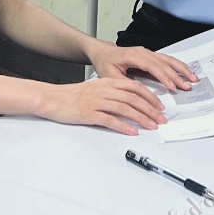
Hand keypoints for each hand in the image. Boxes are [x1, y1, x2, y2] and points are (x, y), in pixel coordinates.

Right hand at [40, 77, 170, 134]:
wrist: (52, 98)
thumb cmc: (73, 95)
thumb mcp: (96, 87)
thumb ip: (113, 91)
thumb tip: (132, 100)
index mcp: (108, 82)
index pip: (135, 87)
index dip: (150, 97)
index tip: (160, 106)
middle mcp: (105, 90)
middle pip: (134, 98)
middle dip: (151, 110)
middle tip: (161, 119)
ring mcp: (97, 102)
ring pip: (125, 109)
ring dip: (141, 118)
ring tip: (152, 126)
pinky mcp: (89, 114)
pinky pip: (110, 120)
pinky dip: (123, 126)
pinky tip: (132, 132)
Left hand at [85, 41, 198, 92]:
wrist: (103, 52)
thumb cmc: (105, 62)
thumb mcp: (109, 76)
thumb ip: (123, 83)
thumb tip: (137, 93)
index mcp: (133, 55)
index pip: (152, 66)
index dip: (163, 76)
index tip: (172, 86)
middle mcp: (143, 52)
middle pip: (164, 63)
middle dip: (177, 75)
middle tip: (187, 86)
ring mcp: (148, 53)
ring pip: (168, 60)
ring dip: (181, 69)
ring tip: (193, 78)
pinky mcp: (151, 56)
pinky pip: (167, 59)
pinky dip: (178, 66)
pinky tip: (186, 71)